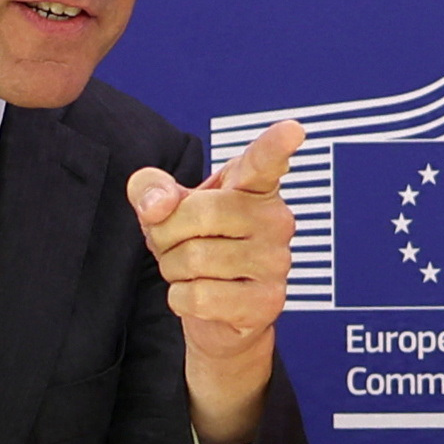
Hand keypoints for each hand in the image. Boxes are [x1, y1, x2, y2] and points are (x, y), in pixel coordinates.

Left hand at [125, 118, 302, 441]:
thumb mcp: (165, 209)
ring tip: (190, 271)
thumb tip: (157, 205)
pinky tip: (199, 296)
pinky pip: (199, 296)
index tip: (293, 130)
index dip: (277, 145)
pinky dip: (181, 299)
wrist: (217, 313)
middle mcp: (276, 219)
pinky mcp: (267, 302)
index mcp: (254, 186)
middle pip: (198, 214)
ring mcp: (277, 262)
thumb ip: (151, 189)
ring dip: (174, 269)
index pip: (265, 161)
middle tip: (176, 244)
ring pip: (195, 258)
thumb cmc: (196, 245)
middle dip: (167, 233)